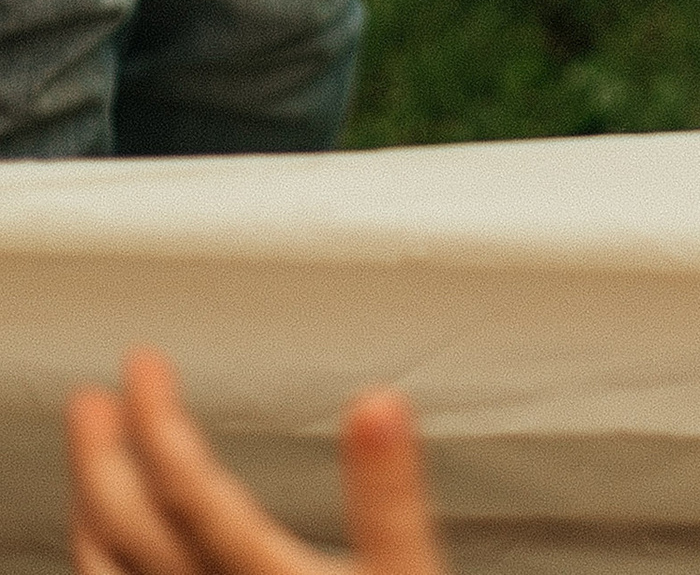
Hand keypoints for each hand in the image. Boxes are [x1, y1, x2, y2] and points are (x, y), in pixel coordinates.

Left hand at [65, 348, 445, 574]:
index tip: (143, 365)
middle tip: (98, 397)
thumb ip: (390, 497)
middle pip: (131, 533)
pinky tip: (100, 560)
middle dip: (106, 456)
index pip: (189, 493)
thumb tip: (376, 403)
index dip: (157, 420)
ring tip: (88, 463)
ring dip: (89, 516)